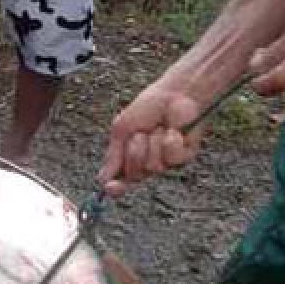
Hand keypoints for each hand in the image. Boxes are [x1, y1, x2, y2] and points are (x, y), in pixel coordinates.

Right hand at [98, 82, 204, 196]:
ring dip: (151, 143)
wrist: (172, 95)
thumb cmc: (147, 108)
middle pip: (134, 175)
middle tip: (140, 134)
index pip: (120, 180)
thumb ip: (113, 156)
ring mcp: (165, 162)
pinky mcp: (183, 158)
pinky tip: (172, 131)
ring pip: (152, 167)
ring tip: (157, 128)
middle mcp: (147, 163)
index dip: (115, 187)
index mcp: (129, 157)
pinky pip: (171, 160)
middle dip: (134, 152)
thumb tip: (101, 180)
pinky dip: (168, 142)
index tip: (111, 187)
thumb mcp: (121, 129)